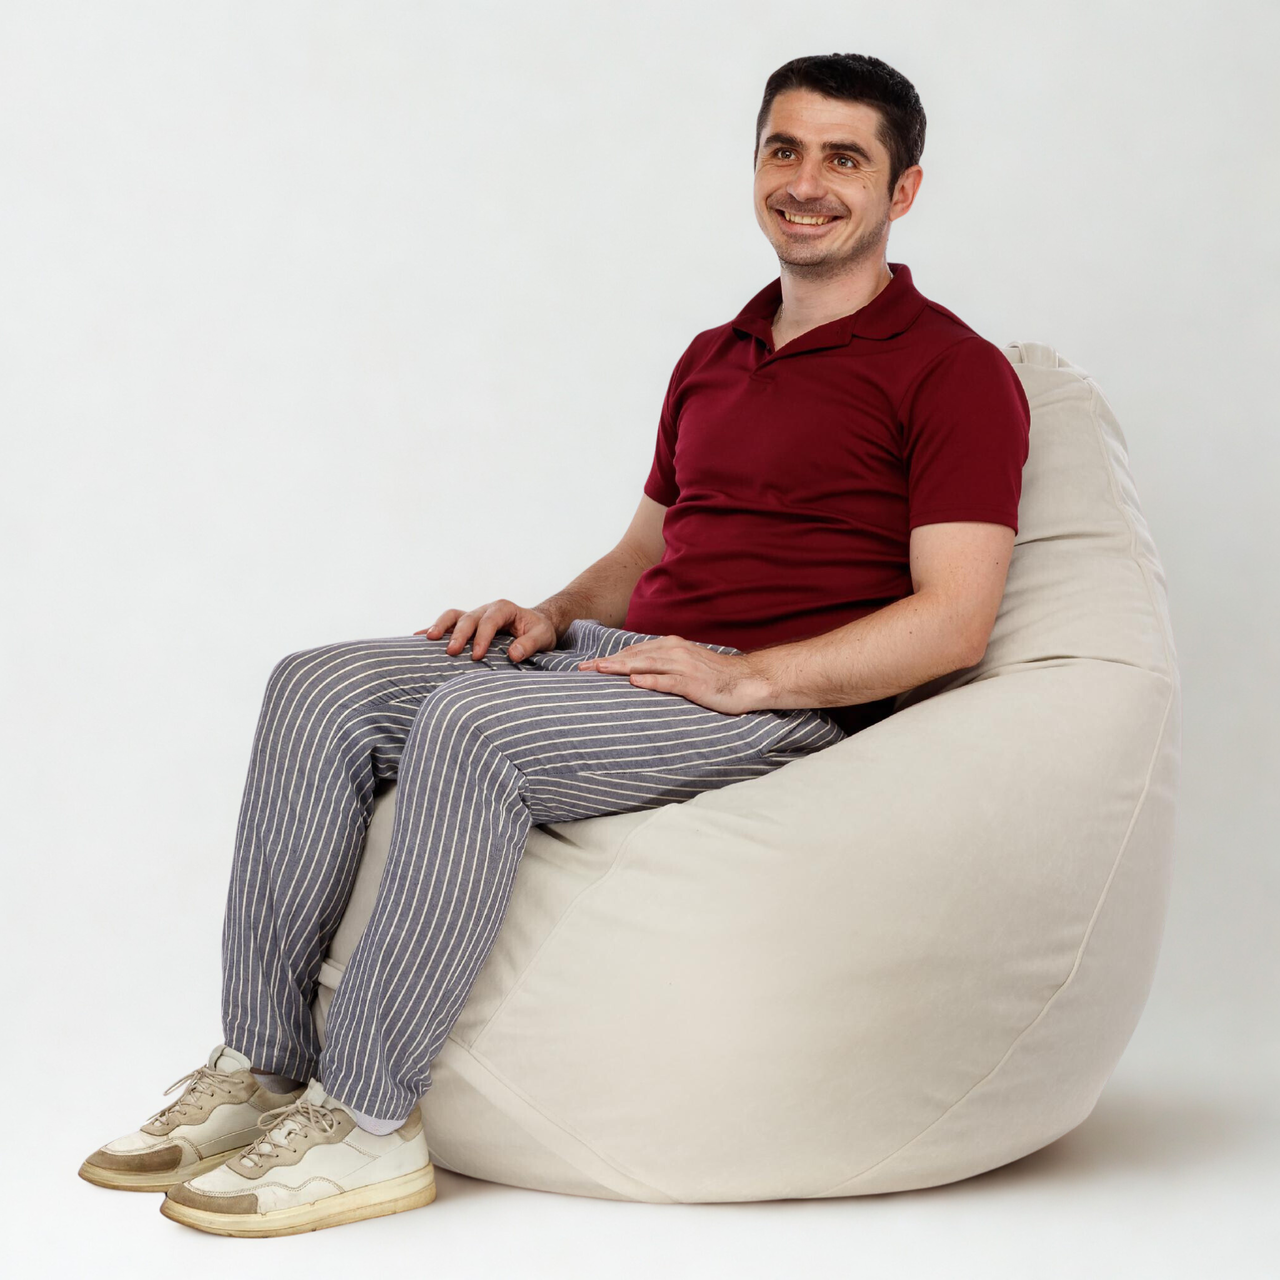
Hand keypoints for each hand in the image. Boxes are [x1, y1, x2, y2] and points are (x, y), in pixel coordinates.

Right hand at [416, 600, 557, 662]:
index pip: (490, 621)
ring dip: (440, 626)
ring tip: (428, 639)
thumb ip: (529, 644)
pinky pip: (448, 624)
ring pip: (453, 616)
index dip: (482, 637)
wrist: (536, 625)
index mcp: (504, 609)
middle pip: (468, 618)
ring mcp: (474, 616)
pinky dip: (432, 629)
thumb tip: (513, 654)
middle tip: (451, 652)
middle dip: (458, 634)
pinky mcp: (467, 625)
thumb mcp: (542, 636)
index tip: (476, 656)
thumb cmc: (539, 630)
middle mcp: (486, 609)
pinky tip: (417, 638)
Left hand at [576, 635, 769, 715]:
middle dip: (607, 661)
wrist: (748, 680)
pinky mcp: (694, 683)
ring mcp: (685, 667)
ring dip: (621, 666)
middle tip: (583, 669)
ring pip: (647, 664)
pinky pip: (669, 681)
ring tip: (600, 670)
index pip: (634, 650)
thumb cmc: (716, 676)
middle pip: (634, 655)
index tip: (588, 665)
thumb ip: (663, 666)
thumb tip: (637, 673)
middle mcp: (675, 652)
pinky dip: (651, 680)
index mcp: (671, 647)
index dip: (611, 657)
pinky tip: (634, 681)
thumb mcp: (686, 666)